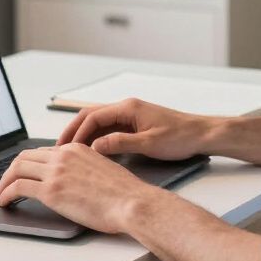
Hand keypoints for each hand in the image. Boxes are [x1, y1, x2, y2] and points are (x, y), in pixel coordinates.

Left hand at [0, 142, 154, 233]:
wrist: (131, 202)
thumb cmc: (125, 194)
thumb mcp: (104, 170)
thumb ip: (85, 169)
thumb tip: (75, 181)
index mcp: (77, 149)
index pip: (44, 152)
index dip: (31, 164)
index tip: (26, 174)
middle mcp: (64, 155)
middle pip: (26, 156)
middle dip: (12, 170)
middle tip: (8, 183)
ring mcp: (56, 172)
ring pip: (17, 168)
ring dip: (4, 181)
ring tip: (2, 193)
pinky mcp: (50, 190)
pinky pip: (18, 187)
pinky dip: (6, 193)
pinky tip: (5, 201)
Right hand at [56, 97, 213, 159]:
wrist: (201, 134)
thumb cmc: (180, 137)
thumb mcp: (149, 143)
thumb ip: (121, 143)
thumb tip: (96, 146)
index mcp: (128, 108)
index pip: (92, 116)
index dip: (76, 132)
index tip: (65, 148)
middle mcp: (126, 108)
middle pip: (90, 116)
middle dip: (73, 131)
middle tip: (58, 149)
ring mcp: (130, 116)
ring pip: (98, 122)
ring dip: (83, 135)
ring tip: (69, 152)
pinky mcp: (135, 125)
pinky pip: (109, 129)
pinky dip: (96, 138)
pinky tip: (90, 152)